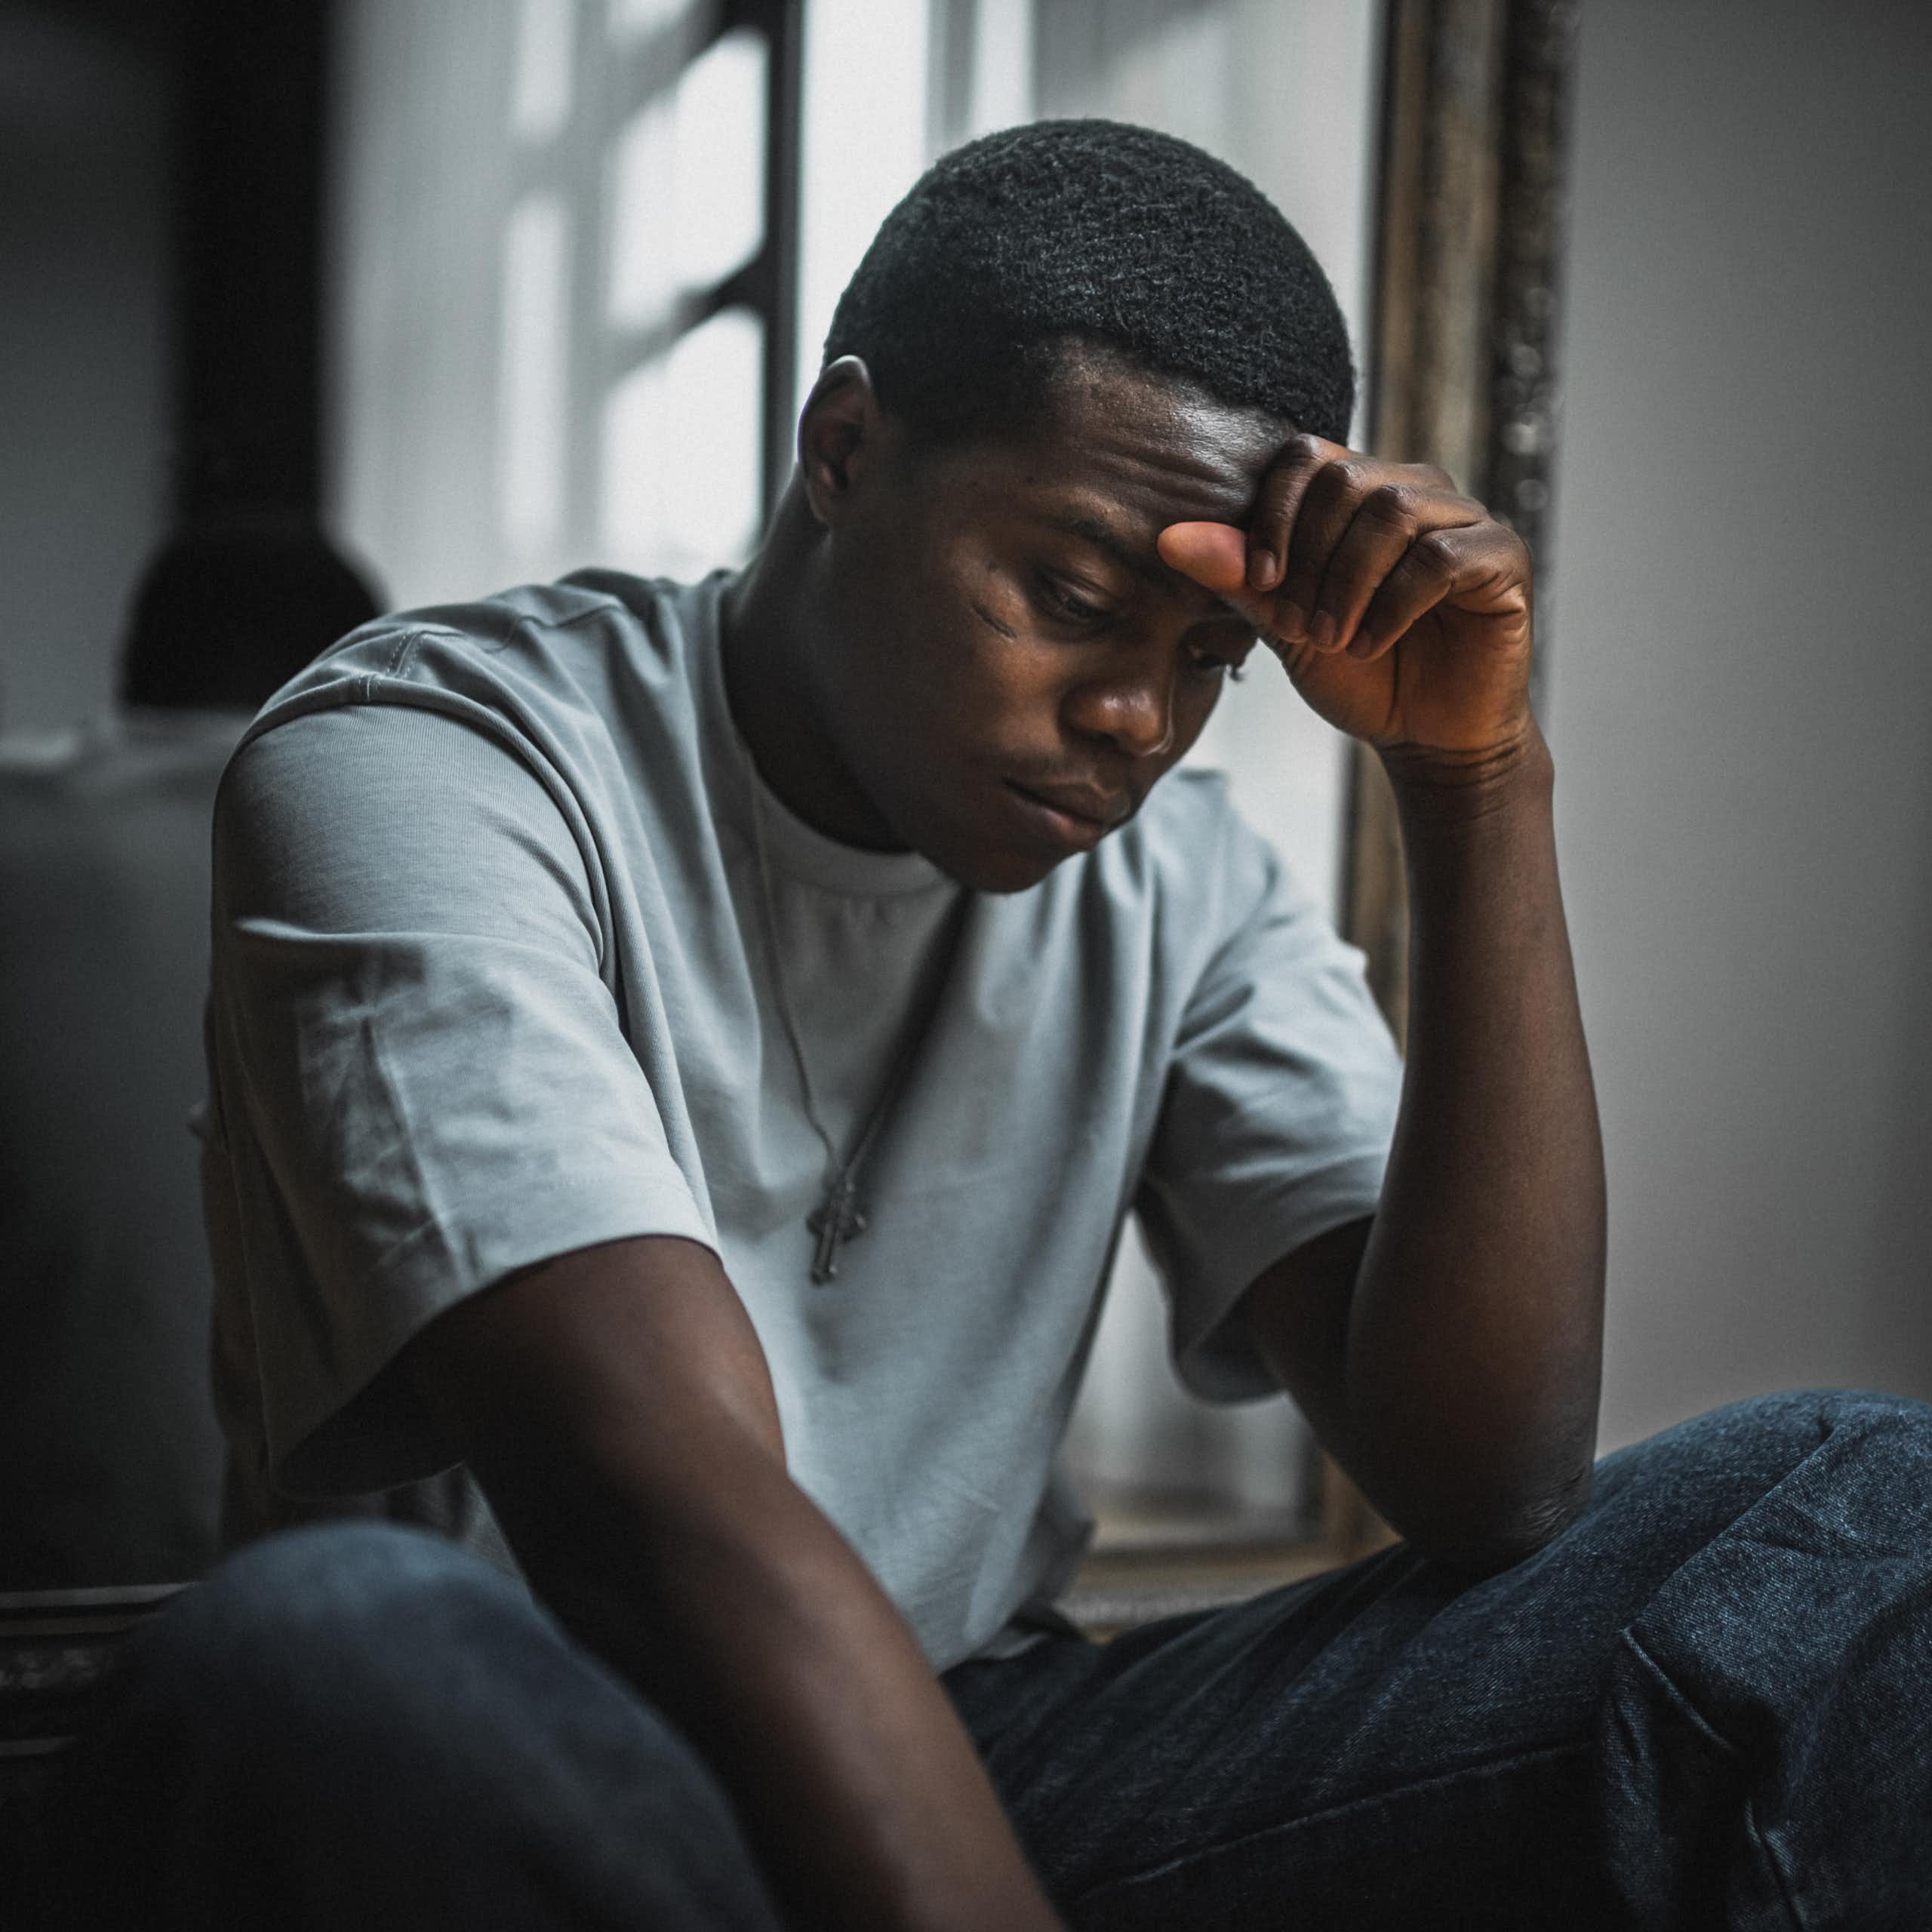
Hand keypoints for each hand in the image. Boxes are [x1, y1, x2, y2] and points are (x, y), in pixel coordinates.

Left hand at [1157, 435, 1534, 765]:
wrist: (1425, 735)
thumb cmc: (1358, 674)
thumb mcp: (1285, 626)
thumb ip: (1239, 579)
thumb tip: (1170, 539)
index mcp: (1360, 494)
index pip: (1306, 457)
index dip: (1274, 514)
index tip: (1260, 583)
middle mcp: (1416, 491)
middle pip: (1346, 480)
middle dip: (1309, 560)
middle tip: (1299, 628)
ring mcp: (1465, 519)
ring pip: (1394, 510)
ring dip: (1348, 583)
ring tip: (1333, 640)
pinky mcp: (1502, 557)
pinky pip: (1442, 555)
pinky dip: (1394, 605)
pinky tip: (1373, 645)